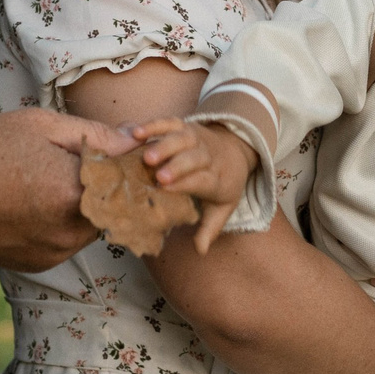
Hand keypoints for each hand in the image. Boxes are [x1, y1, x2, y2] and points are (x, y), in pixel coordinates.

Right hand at [0, 109, 137, 270]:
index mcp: (74, 191)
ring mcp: (55, 251)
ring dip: (84, 205)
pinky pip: (67, 240)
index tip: (120, 151)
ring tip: (47, 180)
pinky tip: (32, 202)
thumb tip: (134, 141)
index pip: (129, 179)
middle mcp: (70, 230)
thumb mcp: (39, 125)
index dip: (129, 162)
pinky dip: (61, 223)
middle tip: (78, 162)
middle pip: (114, 206)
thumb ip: (94, 135)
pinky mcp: (40, 264)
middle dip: (107, 185)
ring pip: (92, 225)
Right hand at [130, 117, 255, 252]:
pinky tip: (137, 133)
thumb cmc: (224, 183)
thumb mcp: (223, 207)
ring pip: (182, 138)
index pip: (203, 180)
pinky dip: (155, 124)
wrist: (237, 148)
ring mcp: (197, 138)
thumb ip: (210, 229)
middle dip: (177, 165)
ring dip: (165, 145)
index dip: (187, 183)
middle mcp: (208, 156)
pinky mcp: (186, 126)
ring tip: (147, 156)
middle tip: (158, 175)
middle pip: (194, 158)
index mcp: (217, 178)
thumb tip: (200, 251)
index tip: (168, 189)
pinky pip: (171, 122)